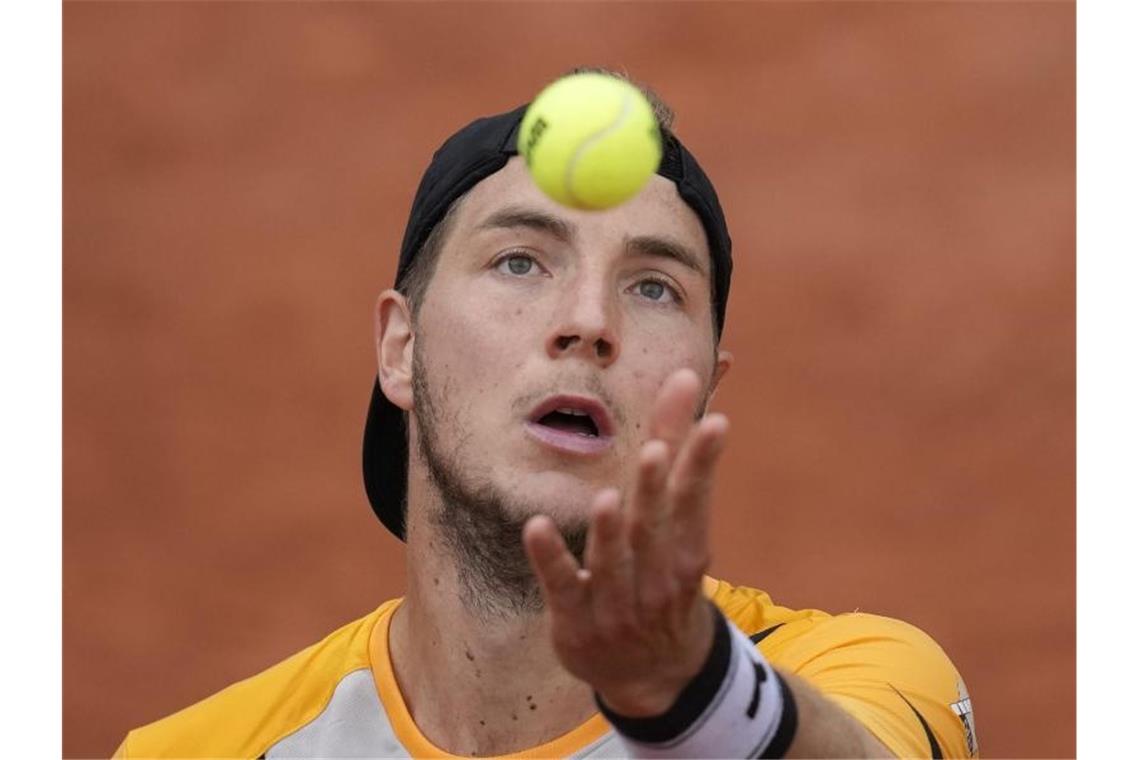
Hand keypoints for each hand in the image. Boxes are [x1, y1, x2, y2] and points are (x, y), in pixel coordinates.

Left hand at [522, 368, 729, 716]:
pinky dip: (551, 558)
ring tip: (606, 499)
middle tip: (654, 451)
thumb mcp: (678, 525)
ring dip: (609, 532)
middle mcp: (657, 578)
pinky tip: (534, 527)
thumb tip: (687, 376)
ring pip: (613, 563)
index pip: (696, 500)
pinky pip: (562, 586)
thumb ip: (675, 449)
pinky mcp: (577, 619)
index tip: (715, 421)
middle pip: (655, 528)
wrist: (659, 677)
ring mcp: (617, 604)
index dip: (703, 462)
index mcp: (686, 551)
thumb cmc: (665, 578)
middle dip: (654, 490)